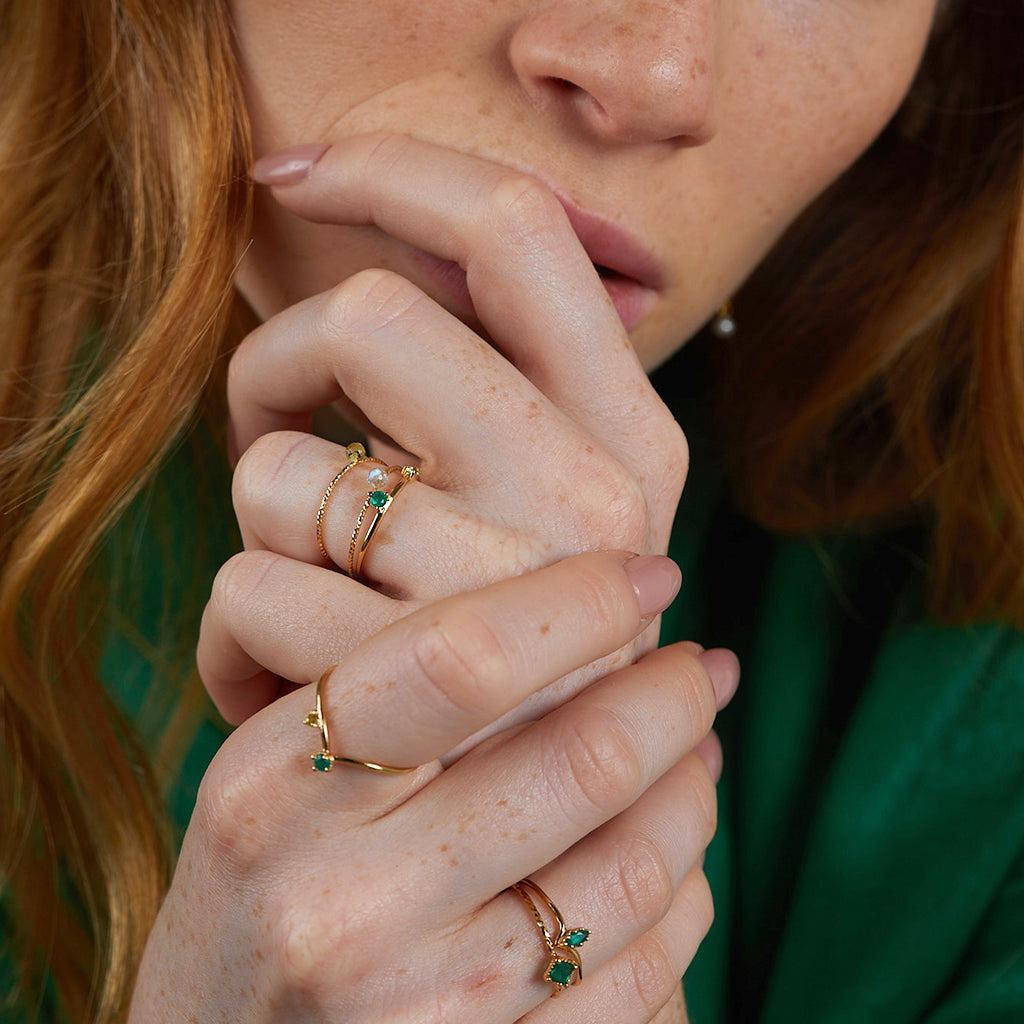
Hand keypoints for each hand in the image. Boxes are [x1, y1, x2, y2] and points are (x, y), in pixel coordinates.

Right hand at [131, 549, 738, 1022]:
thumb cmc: (262, 886)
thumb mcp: (275, 775)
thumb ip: (391, 698)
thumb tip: (574, 613)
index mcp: (276, 789)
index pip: (463, 657)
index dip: (583, 600)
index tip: (649, 574)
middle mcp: (342, 902)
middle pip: (579, 757)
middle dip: (674, 694)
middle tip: (703, 666)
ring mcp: (417, 1006)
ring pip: (634, 868)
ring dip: (693, 790)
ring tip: (698, 753)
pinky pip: (644, 976)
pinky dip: (684, 900)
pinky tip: (677, 864)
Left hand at [200, 131, 690, 759]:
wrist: (553, 843)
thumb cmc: (527, 654)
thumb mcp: (551, 512)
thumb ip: (497, 389)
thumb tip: (408, 248)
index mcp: (630, 432)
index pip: (514, 227)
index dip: (396, 167)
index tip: (295, 171)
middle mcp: (591, 490)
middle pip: (367, 316)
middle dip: (281, 358)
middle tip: (283, 420)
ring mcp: (504, 590)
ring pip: (286, 470)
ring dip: (266, 522)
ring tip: (312, 590)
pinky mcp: (411, 689)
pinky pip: (250, 592)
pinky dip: (235, 627)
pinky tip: (282, 672)